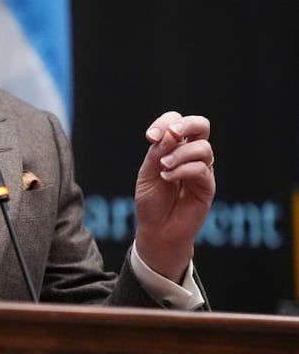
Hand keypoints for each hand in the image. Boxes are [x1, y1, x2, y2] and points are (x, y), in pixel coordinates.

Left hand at [133, 111, 214, 282]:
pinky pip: (202, 169)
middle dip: (186, 125)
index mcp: (174, 148)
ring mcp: (202, 170)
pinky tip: (168, 177)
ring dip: (180, 153)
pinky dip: (183, 169)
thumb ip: (157, 153)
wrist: (157, 230)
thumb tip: (170, 134)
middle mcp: (191, 155)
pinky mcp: (207, 186)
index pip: (176, 122)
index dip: (165, 123)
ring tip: (163, 167)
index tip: (150, 137)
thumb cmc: (152, 202)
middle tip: (171, 134)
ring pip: (203, 147)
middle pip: (201, 126)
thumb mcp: (147, 173)